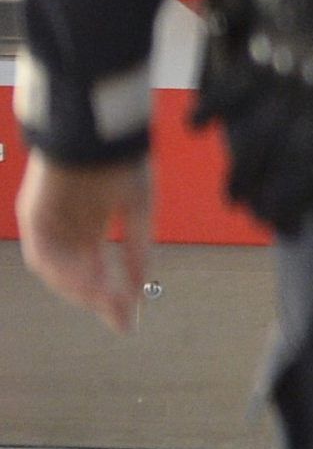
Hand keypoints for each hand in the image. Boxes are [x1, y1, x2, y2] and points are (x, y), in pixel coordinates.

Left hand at [18, 158, 154, 333]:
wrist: (98, 129)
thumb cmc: (119, 159)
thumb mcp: (139, 205)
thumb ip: (137, 247)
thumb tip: (143, 284)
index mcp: (91, 224)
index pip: (99, 268)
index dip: (114, 293)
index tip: (131, 316)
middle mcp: (67, 229)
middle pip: (78, 276)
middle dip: (100, 300)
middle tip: (122, 319)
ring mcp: (49, 225)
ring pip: (59, 271)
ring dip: (81, 290)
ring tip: (108, 302)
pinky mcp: (33, 218)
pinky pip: (44, 255)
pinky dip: (65, 272)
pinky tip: (88, 282)